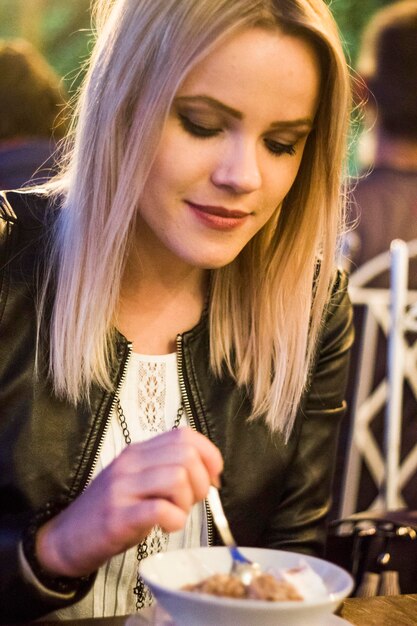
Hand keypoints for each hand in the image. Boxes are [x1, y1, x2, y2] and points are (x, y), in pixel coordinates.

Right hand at [35, 427, 222, 576]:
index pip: (184, 435)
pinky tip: (166, 527)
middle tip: (189, 502)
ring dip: (187, 502)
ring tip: (175, 514)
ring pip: (177, 478)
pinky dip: (174, 521)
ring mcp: (122, 488)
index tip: (213, 478)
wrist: (67, 537)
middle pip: (186, 455)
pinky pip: (160, 510)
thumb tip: (211, 475)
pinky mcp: (117, 517)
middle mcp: (130, 463)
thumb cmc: (112, 511)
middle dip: (201, 482)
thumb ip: (168, 470)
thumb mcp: (139, 481)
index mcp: (138, 451)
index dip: (209, 455)